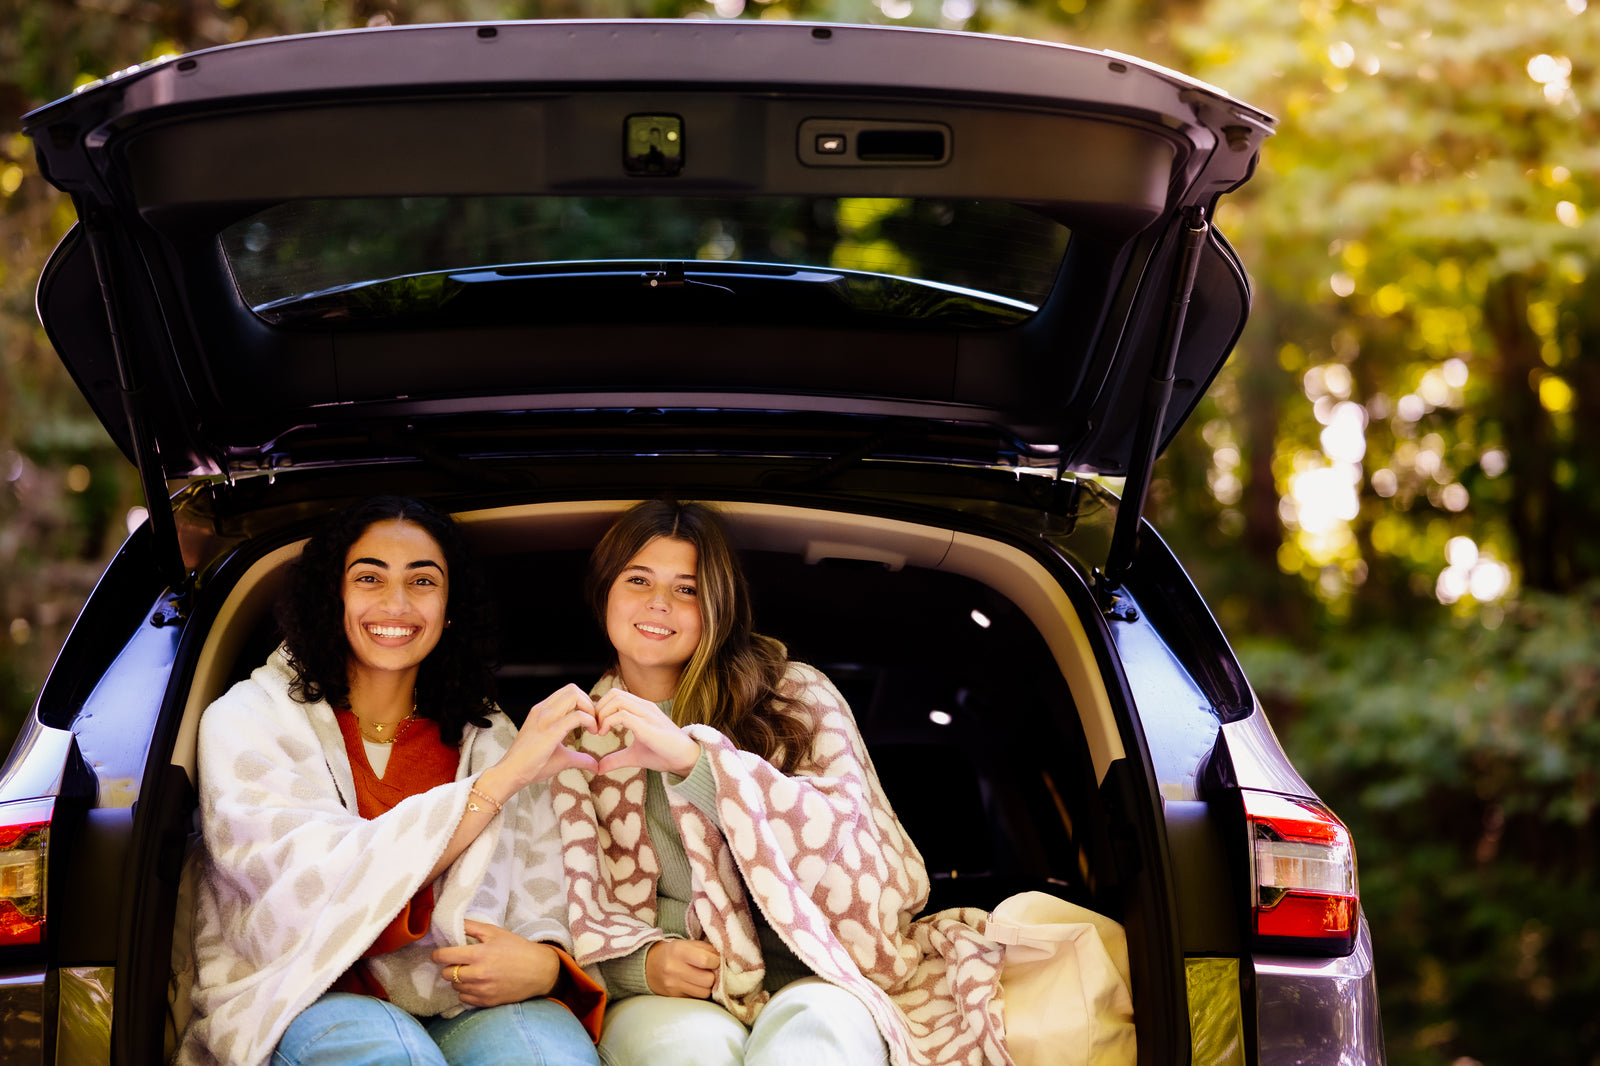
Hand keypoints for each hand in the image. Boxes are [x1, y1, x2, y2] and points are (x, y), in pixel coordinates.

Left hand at [432, 920, 561, 1007]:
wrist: (539, 971)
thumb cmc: (518, 948)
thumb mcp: (496, 932)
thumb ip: (472, 927)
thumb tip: (452, 922)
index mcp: (479, 954)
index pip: (445, 956)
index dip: (437, 955)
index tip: (437, 954)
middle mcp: (478, 974)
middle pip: (447, 974)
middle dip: (449, 967)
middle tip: (459, 962)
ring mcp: (482, 990)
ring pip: (455, 987)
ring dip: (458, 980)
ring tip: (470, 972)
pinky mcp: (487, 1002)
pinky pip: (465, 999)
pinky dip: (466, 991)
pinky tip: (477, 983)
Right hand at [493, 684, 600, 790]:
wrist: (511, 774)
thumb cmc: (531, 765)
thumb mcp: (561, 757)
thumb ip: (579, 758)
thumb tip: (595, 766)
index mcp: (542, 711)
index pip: (568, 692)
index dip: (585, 703)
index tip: (592, 721)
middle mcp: (542, 710)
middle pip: (573, 689)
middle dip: (590, 703)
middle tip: (595, 723)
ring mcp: (545, 718)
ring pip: (575, 696)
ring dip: (591, 709)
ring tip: (594, 727)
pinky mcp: (550, 732)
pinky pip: (576, 716)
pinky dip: (590, 721)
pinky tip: (593, 732)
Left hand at [593, 688, 701, 776]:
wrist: (686, 760)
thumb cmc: (664, 754)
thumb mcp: (634, 756)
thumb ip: (616, 759)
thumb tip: (598, 768)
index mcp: (642, 709)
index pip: (616, 696)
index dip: (601, 708)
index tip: (595, 727)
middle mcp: (644, 707)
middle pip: (614, 694)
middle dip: (598, 709)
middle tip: (594, 728)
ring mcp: (647, 714)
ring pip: (617, 700)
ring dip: (601, 714)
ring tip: (598, 731)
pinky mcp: (647, 726)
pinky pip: (622, 715)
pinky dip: (608, 722)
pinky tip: (603, 734)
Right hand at [645, 938, 719, 998]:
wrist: (648, 966)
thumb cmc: (673, 952)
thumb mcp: (687, 944)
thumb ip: (707, 949)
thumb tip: (725, 959)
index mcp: (679, 951)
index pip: (706, 960)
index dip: (716, 961)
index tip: (715, 960)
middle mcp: (674, 969)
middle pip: (708, 980)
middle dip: (713, 975)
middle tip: (710, 971)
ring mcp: (673, 986)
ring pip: (704, 992)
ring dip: (708, 986)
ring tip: (703, 979)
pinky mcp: (674, 997)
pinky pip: (696, 999)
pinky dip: (699, 993)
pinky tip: (695, 985)